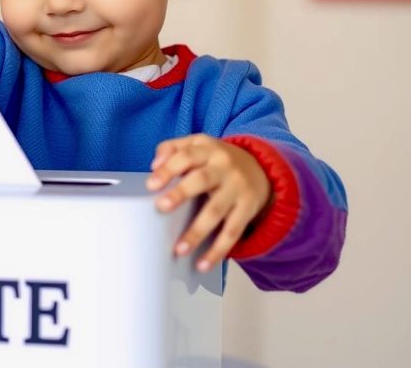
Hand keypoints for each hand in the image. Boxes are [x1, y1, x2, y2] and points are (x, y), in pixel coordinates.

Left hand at [146, 134, 271, 272]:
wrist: (260, 168)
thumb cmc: (215, 159)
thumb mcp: (197, 145)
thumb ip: (172, 149)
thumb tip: (155, 165)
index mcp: (208, 149)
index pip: (187, 156)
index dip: (168, 169)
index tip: (150, 185)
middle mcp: (224, 167)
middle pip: (202, 180)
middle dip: (181, 193)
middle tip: (161, 206)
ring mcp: (237, 189)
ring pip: (217, 211)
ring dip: (197, 231)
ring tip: (179, 249)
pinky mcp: (247, 210)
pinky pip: (232, 232)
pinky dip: (217, 251)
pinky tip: (202, 264)